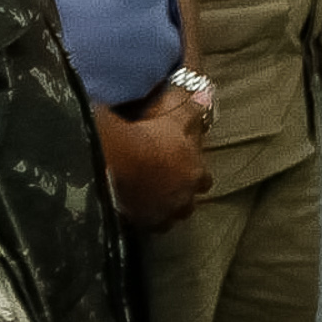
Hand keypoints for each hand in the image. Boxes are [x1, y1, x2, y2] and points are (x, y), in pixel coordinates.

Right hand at [97, 83, 212, 232]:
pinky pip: (143, 224)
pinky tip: (129, 206)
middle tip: (162, 184)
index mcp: (196, 174)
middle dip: (178, 194)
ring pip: (166, 216)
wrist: (114, 158)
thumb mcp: (174, 116)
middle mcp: (184, 200)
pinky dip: (139, 216)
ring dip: (160, 208)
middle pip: (187, 202)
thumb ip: (193, 109)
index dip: (192, 171)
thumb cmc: (148, 135)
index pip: (204, 179)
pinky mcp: (139, 224)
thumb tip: (206, 98)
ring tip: (145, 197)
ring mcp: (161, 215)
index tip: (180, 165)